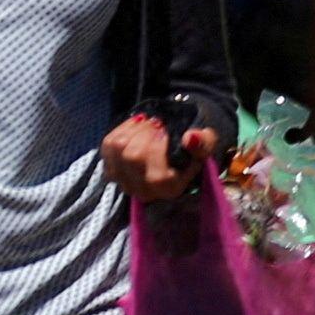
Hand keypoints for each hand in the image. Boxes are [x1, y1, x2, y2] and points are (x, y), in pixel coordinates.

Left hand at [103, 113, 218, 203]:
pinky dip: (121, 130)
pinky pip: (108, 145)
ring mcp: (124, 182)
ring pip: (117, 148)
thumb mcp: (206, 144)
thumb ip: (202, 142)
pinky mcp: (111, 171)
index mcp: (169, 188)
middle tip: (157, 123)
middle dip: (144, 131)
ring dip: (133, 129)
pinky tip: (135, 128)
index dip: (156, 144)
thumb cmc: (191, 149)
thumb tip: (190, 137)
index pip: (152, 170)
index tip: (165, 130)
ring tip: (148, 125)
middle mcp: (144, 191)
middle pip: (131, 155)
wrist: (176, 152)